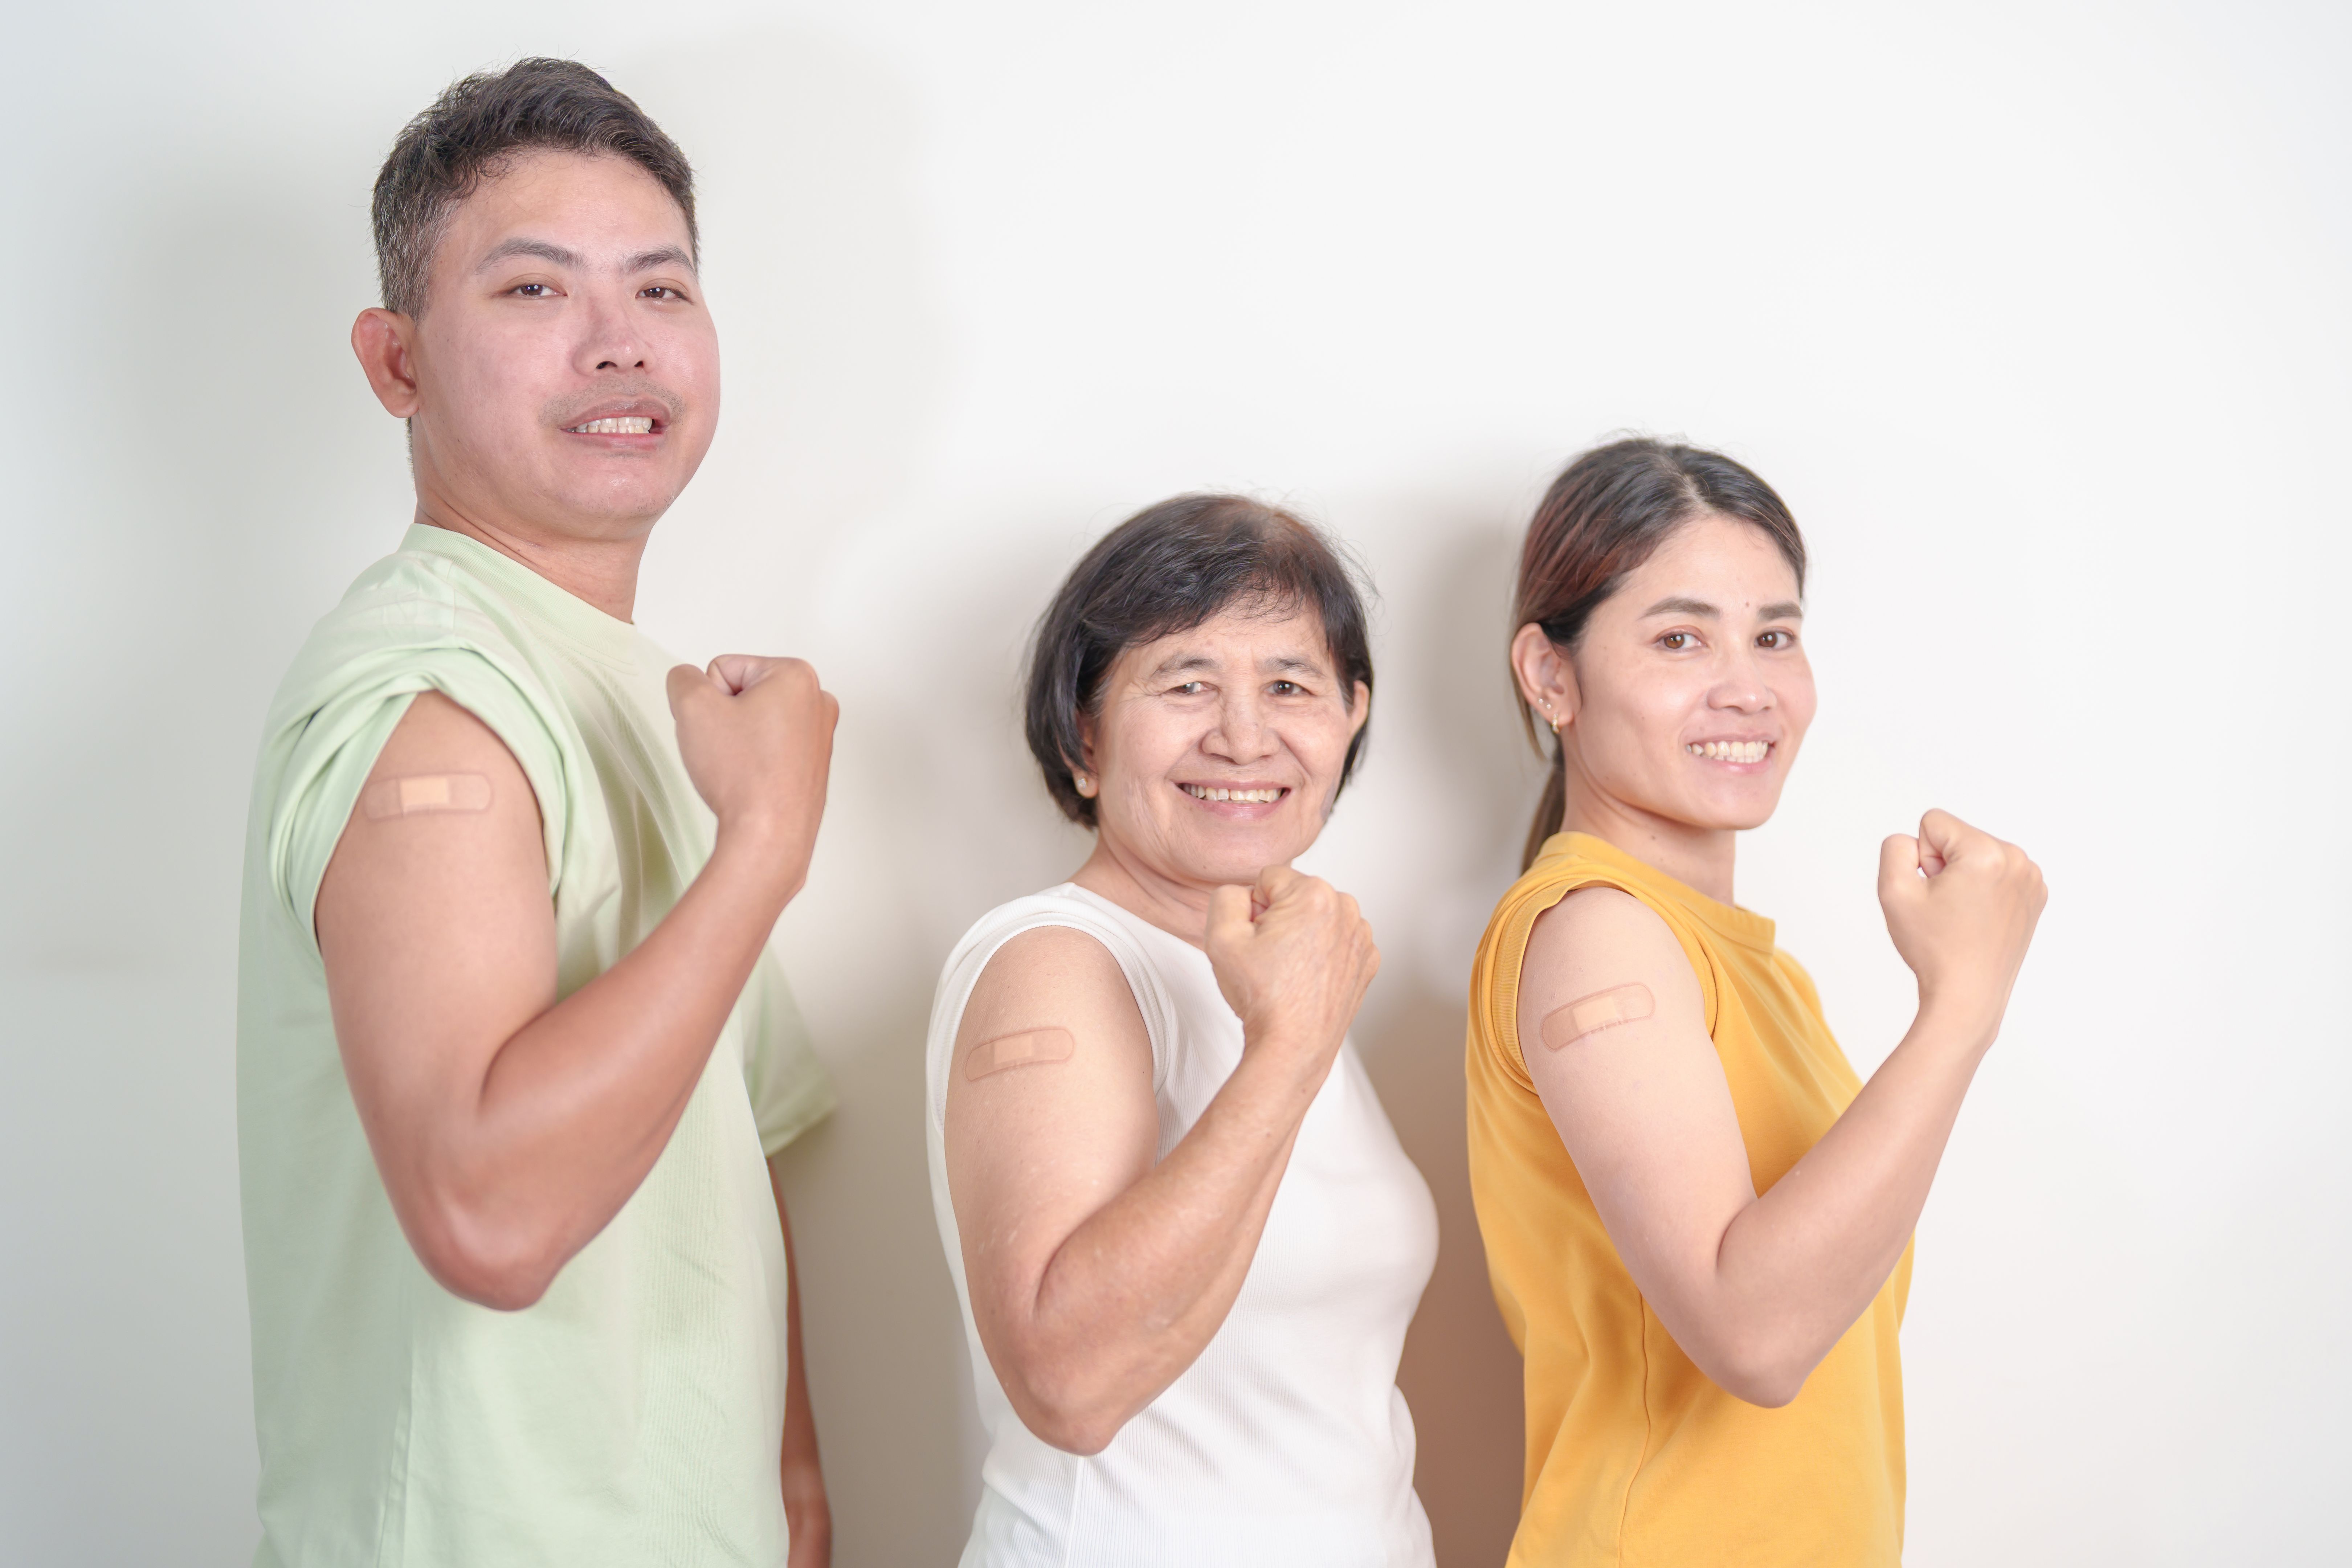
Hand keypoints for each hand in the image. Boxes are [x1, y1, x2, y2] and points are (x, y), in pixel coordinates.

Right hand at [666, 655, 836, 886]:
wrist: (768, 836)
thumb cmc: (742, 775)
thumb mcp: (692, 707)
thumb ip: (682, 679)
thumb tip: (687, 679)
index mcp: (797, 675)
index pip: (723, 668)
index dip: (709, 699)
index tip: (722, 729)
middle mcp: (818, 701)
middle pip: (742, 693)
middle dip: (725, 718)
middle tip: (730, 750)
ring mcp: (820, 735)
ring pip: (753, 722)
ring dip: (738, 740)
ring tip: (742, 766)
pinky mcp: (813, 765)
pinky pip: (768, 749)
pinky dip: (754, 760)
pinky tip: (752, 780)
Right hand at [1204, 866, 1378, 1082]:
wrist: (1292, 1047)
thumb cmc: (1264, 999)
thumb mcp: (1220, 937)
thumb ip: (1226, 895)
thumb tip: (1243, 892)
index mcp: (1315, 894)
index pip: (1268, 878)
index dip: (1252, 909)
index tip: (1258, 940)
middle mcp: (1347, 909)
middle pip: (1295, 896)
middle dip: (1279, 919)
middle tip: (1271, 958)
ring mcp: (1361, 937)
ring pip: (1315, 918)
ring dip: (1300, 935)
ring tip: (1289, 970)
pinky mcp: (1367, 960)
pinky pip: (1334, 941)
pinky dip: (1320, 954)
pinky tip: (1307, 978)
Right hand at [1877, 808, 2046, 1036]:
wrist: (1968, 996)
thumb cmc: (1933, 949)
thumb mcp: (1893, 890)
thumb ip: (1895, 848)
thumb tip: (1916, 841)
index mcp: (1987, 853)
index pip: (1933, 823)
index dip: (1921, 858)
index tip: (1933, 892)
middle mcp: (2018, 860)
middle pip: (1959, 837)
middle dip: (1945, 866)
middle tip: (1946, 908)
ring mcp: (2032, 879)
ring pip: (1978, 854)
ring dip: (1964, 877)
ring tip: (1963, 914)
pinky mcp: (2036, 895)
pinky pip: (1997, 872)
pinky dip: (1984, 890)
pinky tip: (1979, 919)